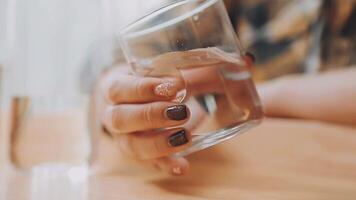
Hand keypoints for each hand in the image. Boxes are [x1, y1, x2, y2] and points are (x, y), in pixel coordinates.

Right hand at [95, 51, 254, 175]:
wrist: (135, 99)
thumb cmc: (151, 80)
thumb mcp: (165, 68)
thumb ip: (201, 64)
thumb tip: (247, 59)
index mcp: (115, 86)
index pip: (120, 88)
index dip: (144, 88)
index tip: (175, 86)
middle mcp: (114, 114)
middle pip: (120, 118)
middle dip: (151, 115)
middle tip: (181, 111)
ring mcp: (125, 137)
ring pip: (132, 145)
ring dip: (159, 143)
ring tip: (185, 136)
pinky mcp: (141, 152)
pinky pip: (149, 163)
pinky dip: (166, 164)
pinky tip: (183, 166)